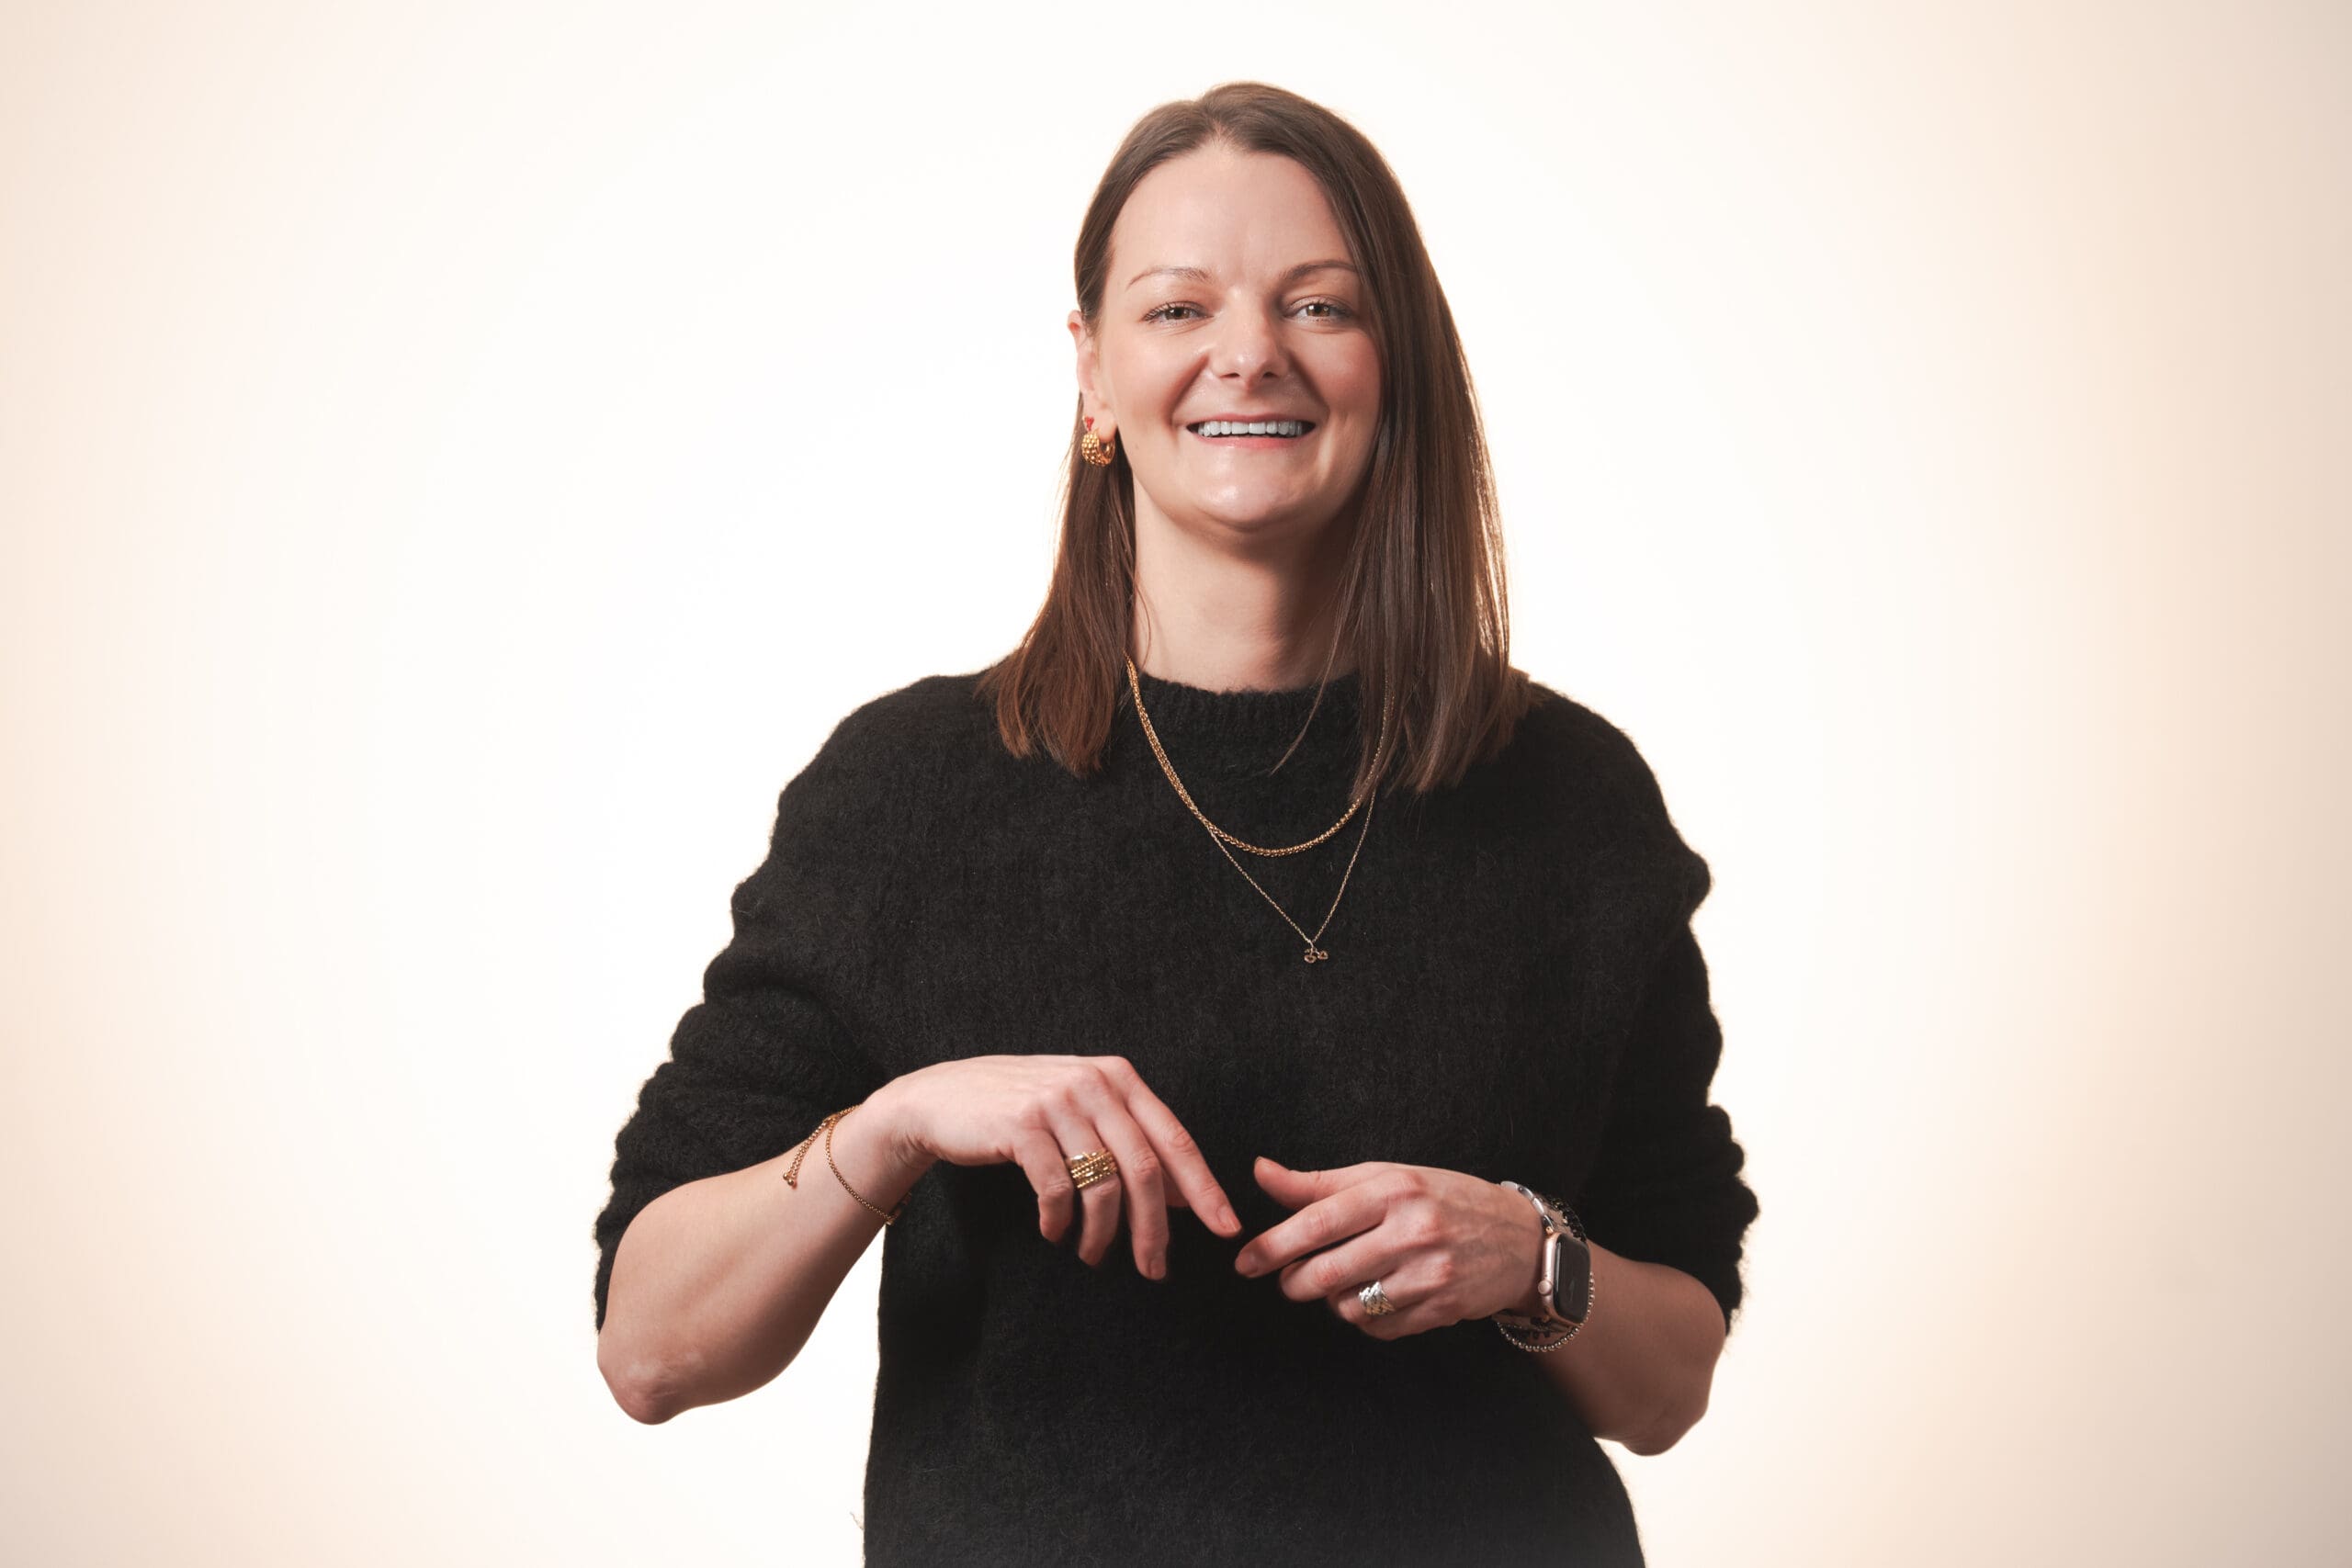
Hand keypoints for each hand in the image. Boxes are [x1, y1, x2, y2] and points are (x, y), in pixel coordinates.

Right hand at [871, 1056, 1243, 1277]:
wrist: (940, 1097)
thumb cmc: (1019, 1110)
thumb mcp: (1081, 1111)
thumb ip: (1129, 1142)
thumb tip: (1181, 1198)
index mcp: (1119, 1077)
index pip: (1175, 1138)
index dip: (1204, 1188)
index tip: (1227, 1230)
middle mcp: (1094, 1083)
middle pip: (1145, 1170)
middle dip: (1154, 1229)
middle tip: (1155, 1270)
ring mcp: (1057, 1101)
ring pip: (1104, 1185)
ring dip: (1102, 1234)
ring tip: (1094, 1256)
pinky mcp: (1021, 1125)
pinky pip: (1057, 1189)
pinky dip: (1060, 1221)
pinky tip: (1053, 1233)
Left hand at [1232, 1156, 1543, 1337]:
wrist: (1520, 1240)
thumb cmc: (1444, 1200)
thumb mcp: (1388, 1177)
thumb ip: (1321, 1182)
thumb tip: (1260, 1171)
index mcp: (1395, 1189)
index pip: (1318, 1220)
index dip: (1274, 1245)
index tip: (1244, 1262)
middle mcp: (1413, 1231)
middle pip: (1326, 1271)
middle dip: (1294, 1282)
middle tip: (1287, 1280)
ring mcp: (1430, 1274)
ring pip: (1348, 1305)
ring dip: (1332, 1300)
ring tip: (1346, 1280)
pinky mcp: (1441, 1310)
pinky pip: (1378, 1327)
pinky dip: (1365, 1318)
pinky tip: (1378, 1296)